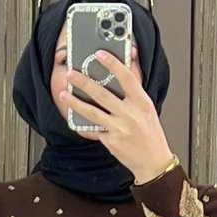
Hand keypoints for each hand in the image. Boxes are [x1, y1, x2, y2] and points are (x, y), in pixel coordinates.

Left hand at [60, 50, 174, 183]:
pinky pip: (95, 129)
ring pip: (92, 112)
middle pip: (102, 94)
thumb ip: (133, 95)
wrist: (153, 162)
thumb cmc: (150, 135)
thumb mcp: (147, 110)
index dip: (112, 63)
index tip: (99, 54)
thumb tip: (115, 78)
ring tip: (64, 94)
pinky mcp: (111, 142)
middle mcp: (131, 114)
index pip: (126, 77)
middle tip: (71, 74)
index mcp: (142, 102)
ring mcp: (120, 129)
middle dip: (84, 82)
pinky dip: (84, 123)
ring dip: (75, 102)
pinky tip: (73, 116)